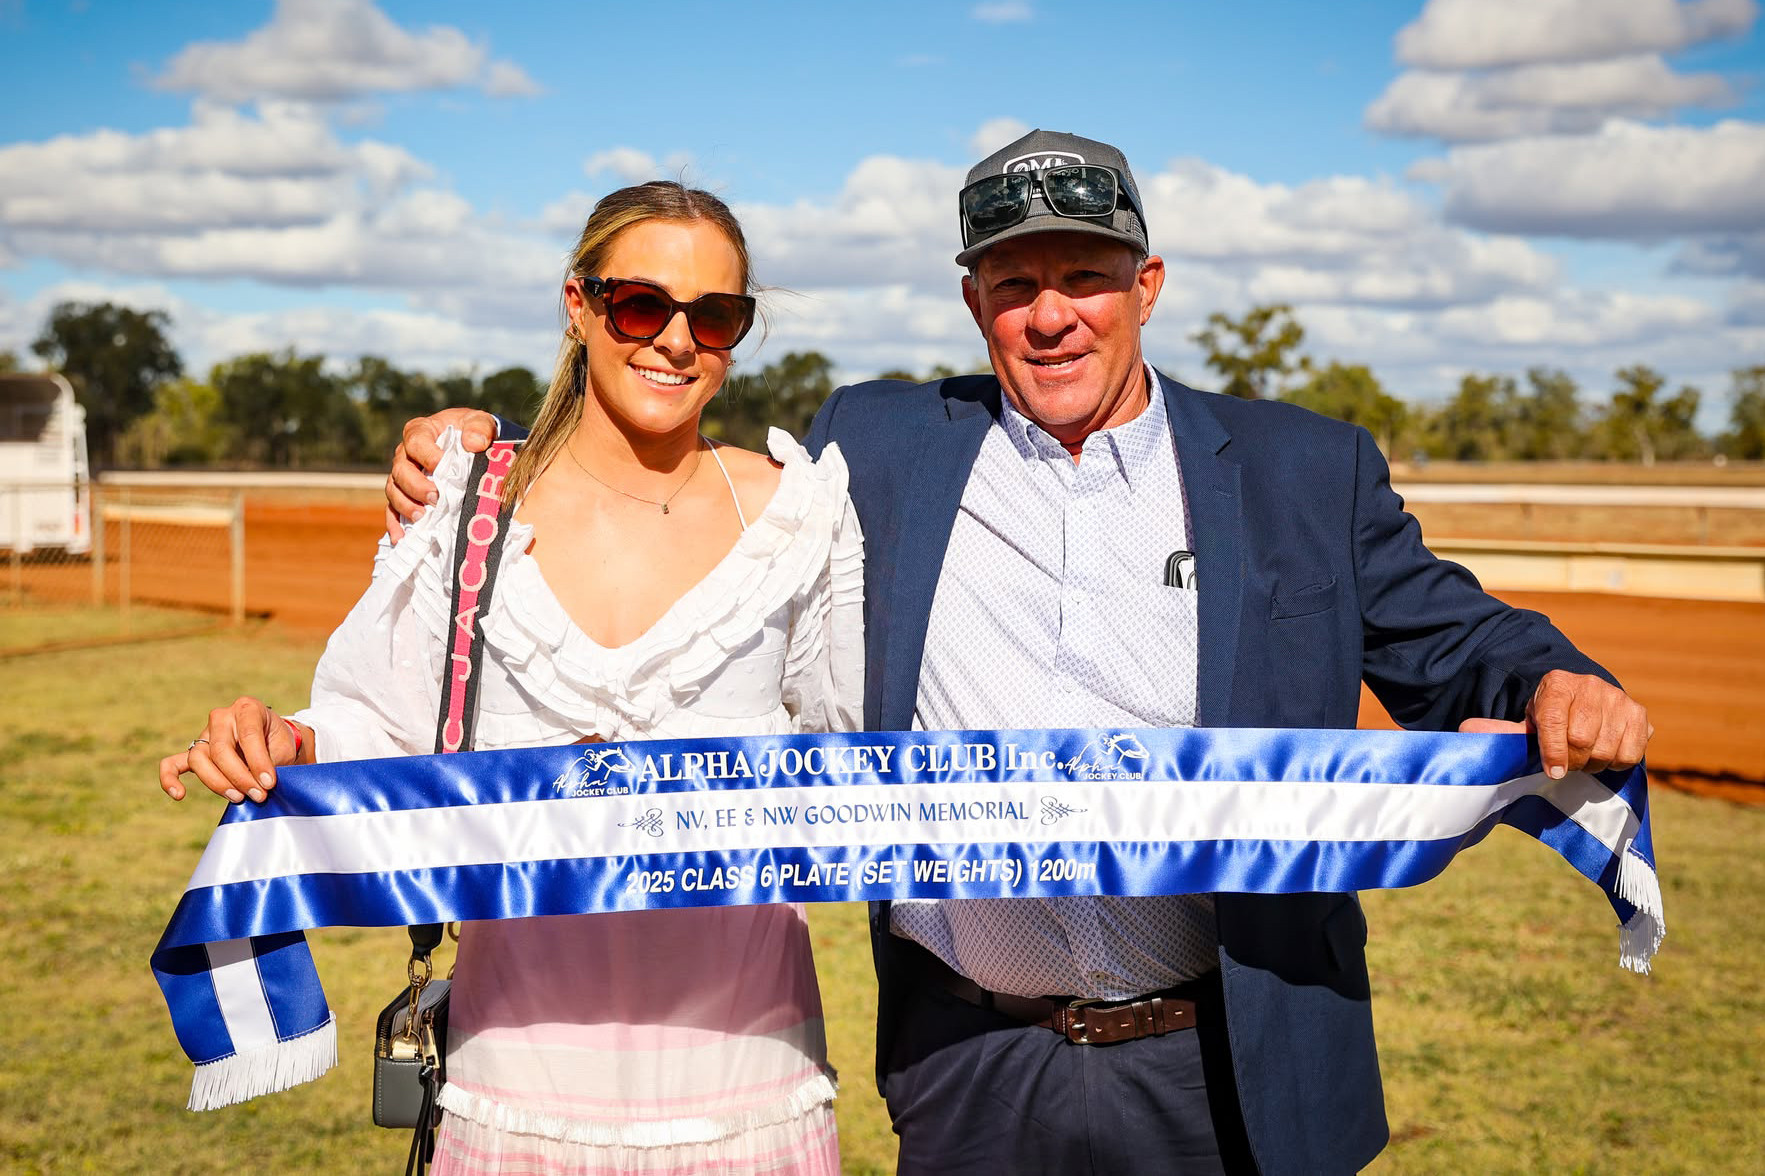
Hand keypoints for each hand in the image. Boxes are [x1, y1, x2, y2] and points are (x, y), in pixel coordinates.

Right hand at [159, 696, 306, 803]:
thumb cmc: (278, 743)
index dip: (258, 762)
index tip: (269, 784)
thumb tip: (258, 785)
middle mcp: (222, 717)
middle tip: (258, 795)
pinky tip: (179, 794)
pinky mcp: (195, 751)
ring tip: (239, 798)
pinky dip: (170, 778)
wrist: (273, 742)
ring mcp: (205, 733)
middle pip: (220, 749)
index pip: (248, 735)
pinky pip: (173, 763)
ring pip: (199, 759)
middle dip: (239, 776)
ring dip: (217, 782)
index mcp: (247, 708)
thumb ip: (270, 763)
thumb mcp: (282, 747)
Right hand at [385, 408, 498, 540]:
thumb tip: (474, 443)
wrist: (475, 448)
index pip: (416, 442)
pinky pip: (393, 510)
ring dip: (406, 506)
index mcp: (421, 431)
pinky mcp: (406, 496)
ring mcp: (403, 476)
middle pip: (400, 470)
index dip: (427, 455)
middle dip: (416, 486)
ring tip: (423, 519)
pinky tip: (401, 538)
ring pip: (394, 491)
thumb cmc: (474, 432)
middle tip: (436, 499)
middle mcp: (406, 454)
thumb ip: (480, 428)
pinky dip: (395, 524)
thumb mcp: (481, 423)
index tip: (442, 467)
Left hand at [1458, 670, 1652, 778]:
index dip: (1552, 751)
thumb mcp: (1525, 722)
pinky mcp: (1640, 713)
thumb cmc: (1550, 717)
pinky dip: (1617, 762)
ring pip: (1607, 750)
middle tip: (1566, 761)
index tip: (1553, 771)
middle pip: (1582, 740)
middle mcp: (1589, 685)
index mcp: (1556, 684)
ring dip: (1593, 763)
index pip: (1554, 721)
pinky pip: (1631, 753)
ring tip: (1583, 756)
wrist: (1584, 700)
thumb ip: (1502, 730)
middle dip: (1572, 760)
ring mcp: (1617, 698)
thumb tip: (1466, 731)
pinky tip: (1605, 752)